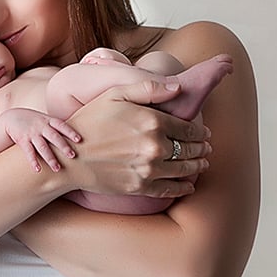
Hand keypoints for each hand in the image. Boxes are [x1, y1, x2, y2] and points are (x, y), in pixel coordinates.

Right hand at [0, 109, 81, 173]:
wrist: (11, 117)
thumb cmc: (33, 120)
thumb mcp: (44, 119)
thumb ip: (56, 127)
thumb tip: (74, 136)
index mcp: (48, 120)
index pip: (61, 125)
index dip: (70, 132)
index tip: (79, 140)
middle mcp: (41, 126)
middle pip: (54, 137)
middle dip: (63, 146)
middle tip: (72, 155)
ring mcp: (32, 133)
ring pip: (42, 146)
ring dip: (50, 158)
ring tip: (57, 169)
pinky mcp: (22, 140)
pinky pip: (28, 152)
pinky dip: (33, 161)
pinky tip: (38, 170)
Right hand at [61, 79, 210, 198]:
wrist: (69, 156)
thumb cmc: (90, 121)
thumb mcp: (115, 94)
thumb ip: (148, 88)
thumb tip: (178, 87)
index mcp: (152, 121)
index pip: (189, 129)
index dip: (201, 132)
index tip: (205, 134)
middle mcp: (155, 146)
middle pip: (191, 149)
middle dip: (202, 149)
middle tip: (206, 149)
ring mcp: (149, 169)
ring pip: (185, 169)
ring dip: (197, 167)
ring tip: (202, 164)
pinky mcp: (140, 186)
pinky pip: (171, 189)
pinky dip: (183, 188)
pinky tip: (188, 186)